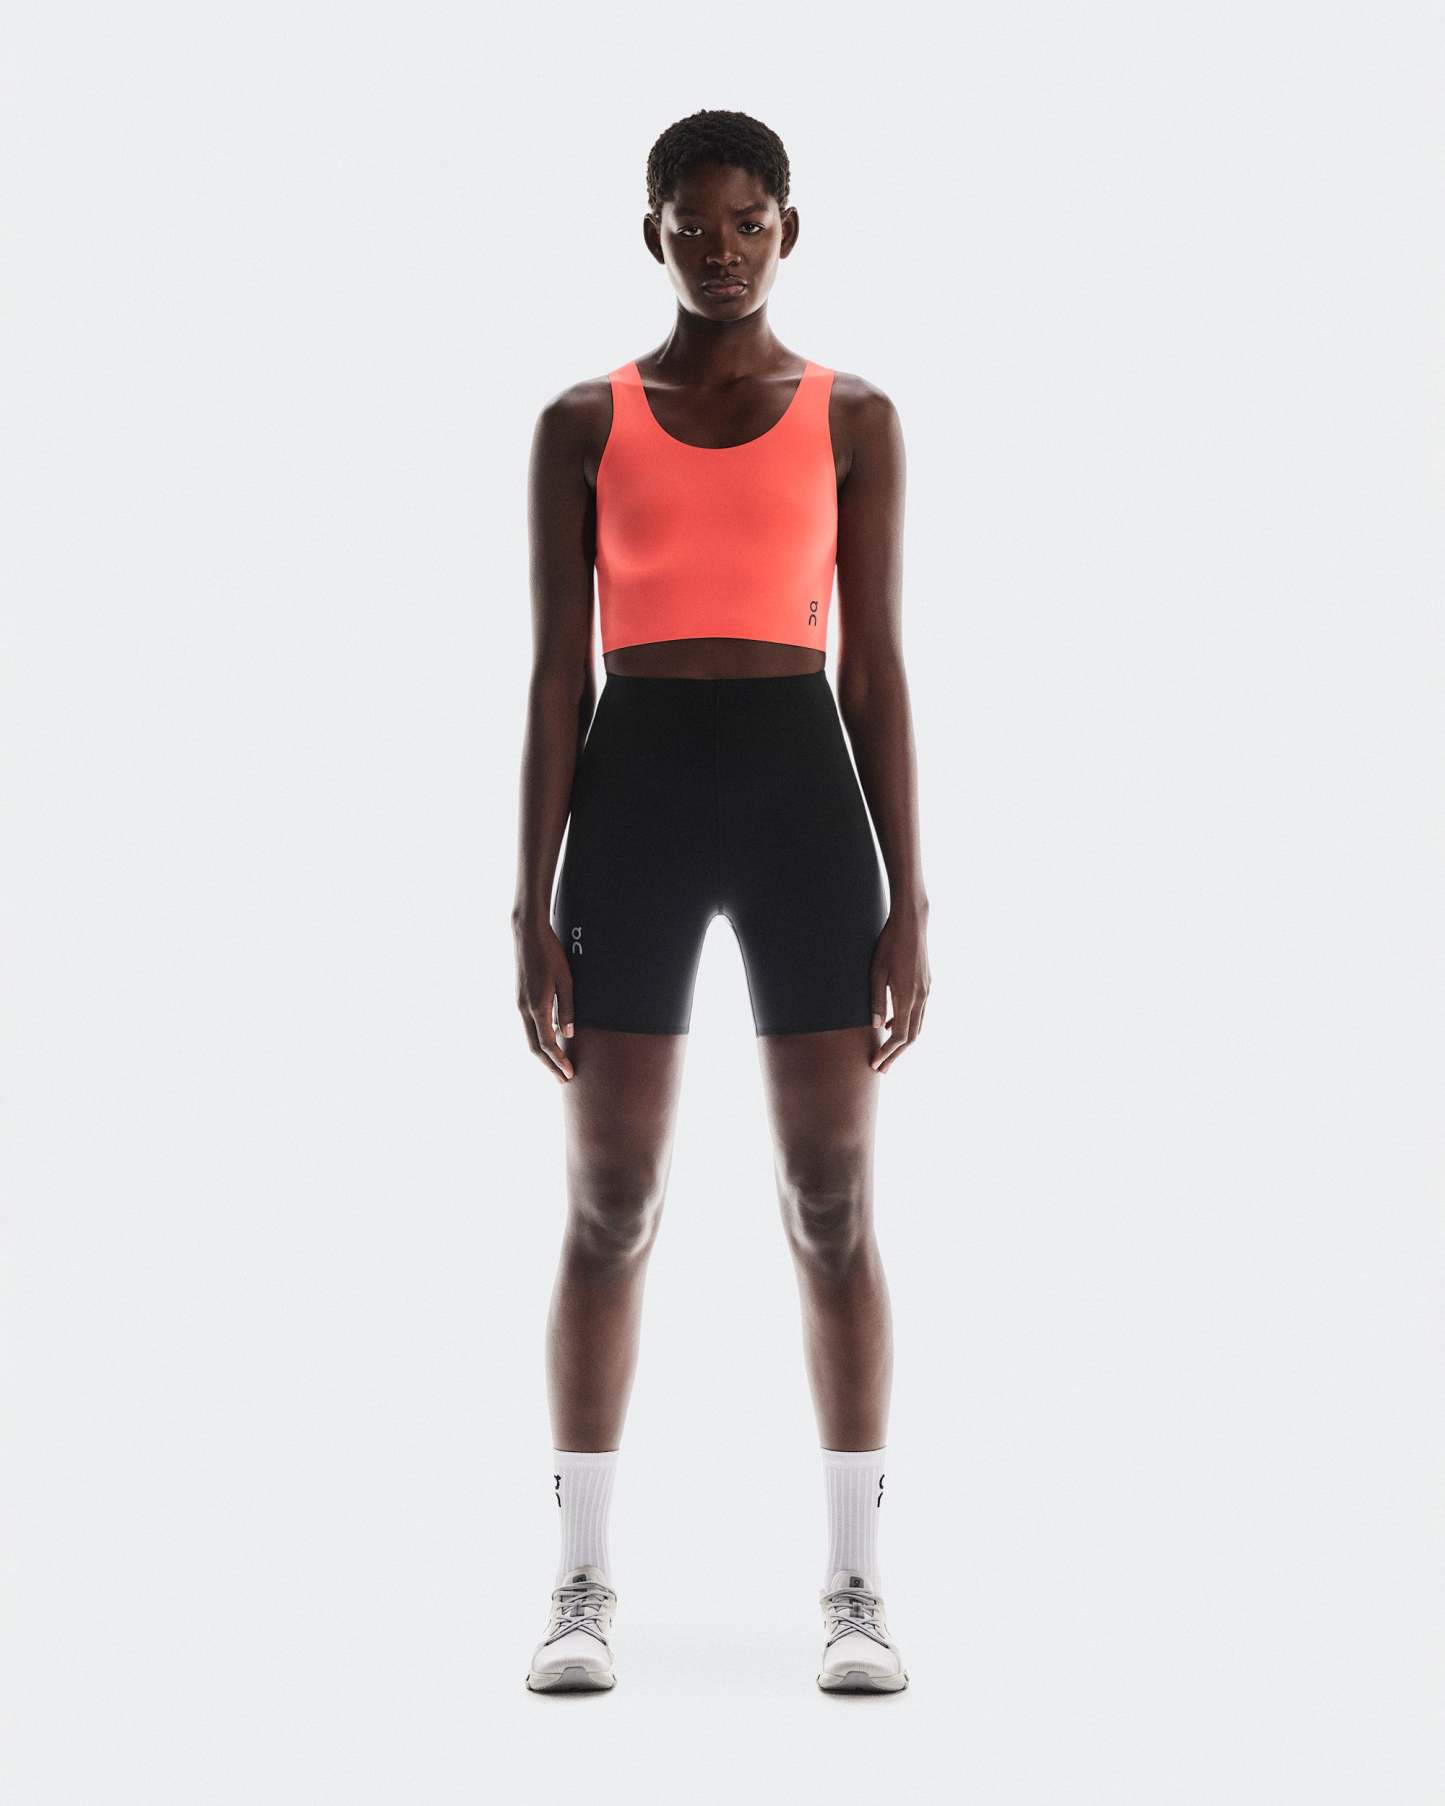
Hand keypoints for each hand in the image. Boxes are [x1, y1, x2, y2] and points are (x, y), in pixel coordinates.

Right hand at [513, 911, 574, 1081]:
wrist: (527, 935)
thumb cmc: (550, 955)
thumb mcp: (566, 981)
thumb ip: (567, 1008)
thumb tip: (568, 1033)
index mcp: (537, 1007)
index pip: (547, 1044)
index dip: (558, 1061)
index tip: (569, 1074)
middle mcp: (525, 1010)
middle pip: (535, 1047)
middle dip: (550, 1065)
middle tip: (564, 1078)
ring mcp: (520, 1004)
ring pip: (530, 1038)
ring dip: (544, 1054)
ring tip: (559, 1064)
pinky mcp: (521, 998)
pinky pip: (530, 1026)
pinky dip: (540, 1039)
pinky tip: (553, 1039)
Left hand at [869, 905, 930, 1072]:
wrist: (912, 923)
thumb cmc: (889, 945)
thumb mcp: (876, 972)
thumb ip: (876, 1001)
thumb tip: (877, 1027)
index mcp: (908, 996)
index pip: (900, 1036)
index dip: (888, 1052)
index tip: (875, 1064)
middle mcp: (921, 997)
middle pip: (912, 1037)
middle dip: (896, 1055)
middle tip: (881, 1069)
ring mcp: (926, 991)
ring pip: (918, 1026)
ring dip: (903, 1043)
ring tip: (887, 1053)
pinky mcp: (926, 985)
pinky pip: (919, 1013)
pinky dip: (908, 1026)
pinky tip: (893, 1026)